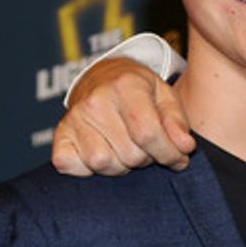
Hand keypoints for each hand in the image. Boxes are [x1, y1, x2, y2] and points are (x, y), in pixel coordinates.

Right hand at [51, 58, 194, 175]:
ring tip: (126, 147)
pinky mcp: (60, 135)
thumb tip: (186, 147)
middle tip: (147, 145)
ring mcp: (73, 118)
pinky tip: (103, 151)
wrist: (102, 77)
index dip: (169, 153)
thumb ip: (177, 122)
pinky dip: (88, 169)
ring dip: (121, 165)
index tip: (179, 158)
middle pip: (130, 154)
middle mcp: (95, 101)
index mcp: (125, 86)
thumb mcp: (165, 96)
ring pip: (104, 164)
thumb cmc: (139, 90)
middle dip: (147, 158)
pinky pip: (72, 166)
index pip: (148, 134)